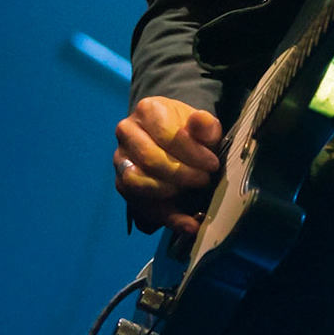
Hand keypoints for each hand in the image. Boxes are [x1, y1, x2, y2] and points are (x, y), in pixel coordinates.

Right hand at [114, 97, 221, 237]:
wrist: (173, 140)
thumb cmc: (189, 132)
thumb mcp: (202, 127)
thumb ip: (205, 126)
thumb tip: (201, 122)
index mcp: (147, 110)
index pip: (167, 134)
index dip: (192, 152)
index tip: (212, 165)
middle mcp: (127, 132)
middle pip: (151, 158)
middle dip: (183, 174)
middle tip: (204, 180)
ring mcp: (121, 159)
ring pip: (138, 181)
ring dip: (170, 191)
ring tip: (192, 191)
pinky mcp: (122, 184)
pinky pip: (140, 204)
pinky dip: (167, 217)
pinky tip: (189, 224)